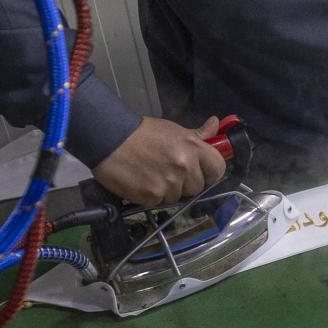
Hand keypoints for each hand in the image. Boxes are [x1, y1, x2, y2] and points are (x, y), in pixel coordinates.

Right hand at [92, 116, 228, 205]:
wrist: (110, 139)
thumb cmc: (142, 133)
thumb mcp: (173, 129)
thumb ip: (196, 134)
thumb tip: (215, 125)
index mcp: (193, 148)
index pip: (218, 168)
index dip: (211, 172)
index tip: (202, 172)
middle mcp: (184, 167)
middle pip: (198, 187)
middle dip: (186, 183)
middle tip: (170, 172)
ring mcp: (169, 183)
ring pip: (178, 196)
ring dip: (168, 190)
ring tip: (153, 175)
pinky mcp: (152, 196)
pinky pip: (160, 202)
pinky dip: (152, 195)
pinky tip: (142, 182)